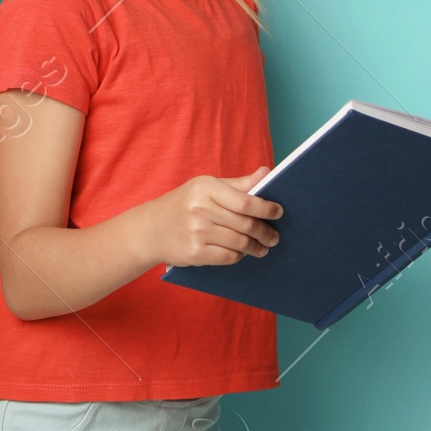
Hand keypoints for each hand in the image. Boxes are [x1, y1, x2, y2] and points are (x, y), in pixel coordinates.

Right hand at [144, 167, 282, 267]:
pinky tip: (243, 253)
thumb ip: (238, 184)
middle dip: (265, 232)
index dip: (266, 208)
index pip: (245, 201)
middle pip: (245, 224)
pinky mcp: (196, 253)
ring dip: (256, 247)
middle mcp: (200, 208)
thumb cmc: (184, 203)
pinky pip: (228, 257)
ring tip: (263, 247)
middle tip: (274, 236)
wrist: (151, 228)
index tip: (279, 212)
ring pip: (240, 243)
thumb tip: (267, 173)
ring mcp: (197, 232)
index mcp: (205, 187)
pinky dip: (239, 256)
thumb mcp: (207, 187)